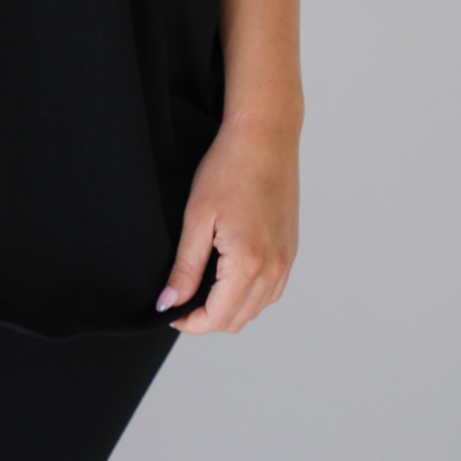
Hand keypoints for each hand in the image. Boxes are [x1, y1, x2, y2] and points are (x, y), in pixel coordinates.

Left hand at [157, 113, 299, 333]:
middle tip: (180, 299)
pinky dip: (249, 295)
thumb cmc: (229, 168)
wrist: (264, 137)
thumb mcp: (197, 217)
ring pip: (256, 308)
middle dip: (206, 319)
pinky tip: (229, 276)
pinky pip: (271, 291)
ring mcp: (286, 260)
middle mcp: (274, 268)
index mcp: (248, 263)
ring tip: (201, 287)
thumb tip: (169, 302)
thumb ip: (185, 266)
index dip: (190, 323)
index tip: (170, 312)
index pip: (217, 318)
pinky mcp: (291, 250)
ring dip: (229, 309)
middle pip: (238, 319)